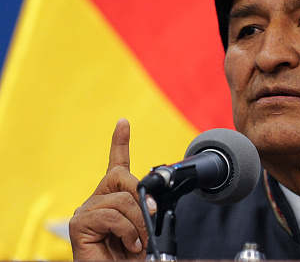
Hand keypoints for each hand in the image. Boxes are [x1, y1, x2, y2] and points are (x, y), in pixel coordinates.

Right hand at [69, 118, 156, 259]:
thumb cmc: (131, 256)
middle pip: (122, 177)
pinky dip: (128, 231)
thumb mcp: (144, 227)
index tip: (123, 122)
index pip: (116, 165)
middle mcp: (96, 201)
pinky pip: (112, 215)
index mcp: (113, 199)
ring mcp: (86, 211)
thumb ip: (143, 207)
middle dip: (141, 196)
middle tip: (149, 217)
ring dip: (138, 223)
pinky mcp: (79, 224)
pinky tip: (127, 244)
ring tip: (136, 242)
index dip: (120, 142)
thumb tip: (148, 198)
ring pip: (122, 200)